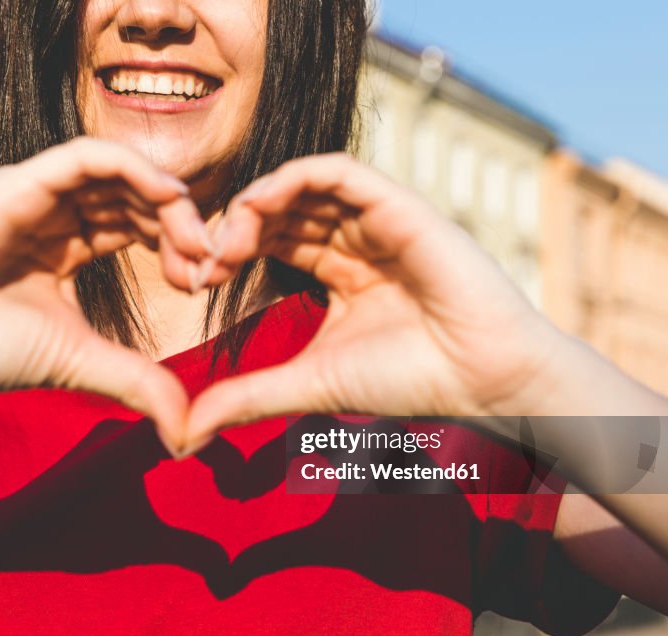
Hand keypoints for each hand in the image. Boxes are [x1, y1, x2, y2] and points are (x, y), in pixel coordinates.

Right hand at [0, 138, 214, 446]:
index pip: (136, 226)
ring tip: (195, 242)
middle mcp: (52, 215)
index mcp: (64, 247)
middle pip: (135, 198)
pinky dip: (136, 169)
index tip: (203, 285)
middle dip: (182, 226)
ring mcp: (36, 196)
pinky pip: (88, 156)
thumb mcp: (81, 363)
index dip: (178, 247)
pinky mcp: (19, 184)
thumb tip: (187, 432)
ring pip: (120, 173)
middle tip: (210, 264)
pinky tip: (171, 198)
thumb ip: (138, 383)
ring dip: (168, 201)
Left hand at [186, 153, 568, 450]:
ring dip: (255, 203)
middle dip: (234, 229)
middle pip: (280, 210)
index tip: (198, 281)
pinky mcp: (399, 205)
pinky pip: (338, 171)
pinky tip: (258, 206)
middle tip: (203, 260)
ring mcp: (378, 219)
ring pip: (302, 184)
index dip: (230, 251)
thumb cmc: (409, 380)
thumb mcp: (309, 384)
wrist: (481, 381)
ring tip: (228, 239)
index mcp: (339, 271)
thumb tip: (186, 431)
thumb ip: (248, 397)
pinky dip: (292, 178)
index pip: (272, 240)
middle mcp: (356, 239)